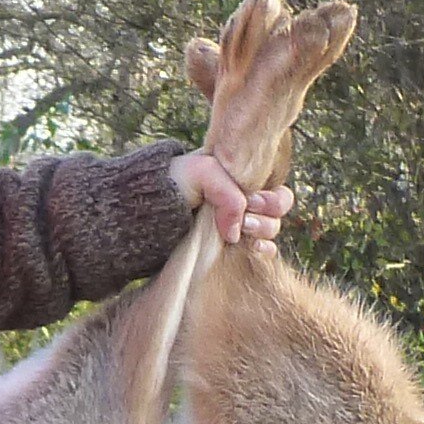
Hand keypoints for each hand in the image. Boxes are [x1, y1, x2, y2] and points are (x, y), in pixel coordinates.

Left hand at [172, 150, 292, 246]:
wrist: (146, 210)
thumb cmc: (172, 184)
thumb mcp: (203, 172)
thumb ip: (229, 194)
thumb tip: (237, 232)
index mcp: (241, 179)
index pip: (275, 189)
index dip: (271, 198)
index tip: (252, 201)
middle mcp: (244, 201)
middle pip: (277, 212)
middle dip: (267, 216)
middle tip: (246, 219)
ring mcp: (237, 225)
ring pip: (271, 231)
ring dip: (264, 231)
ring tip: (241, 231)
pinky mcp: (229, 247)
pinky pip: (262, 251)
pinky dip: (265, 250)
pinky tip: (254, 248)